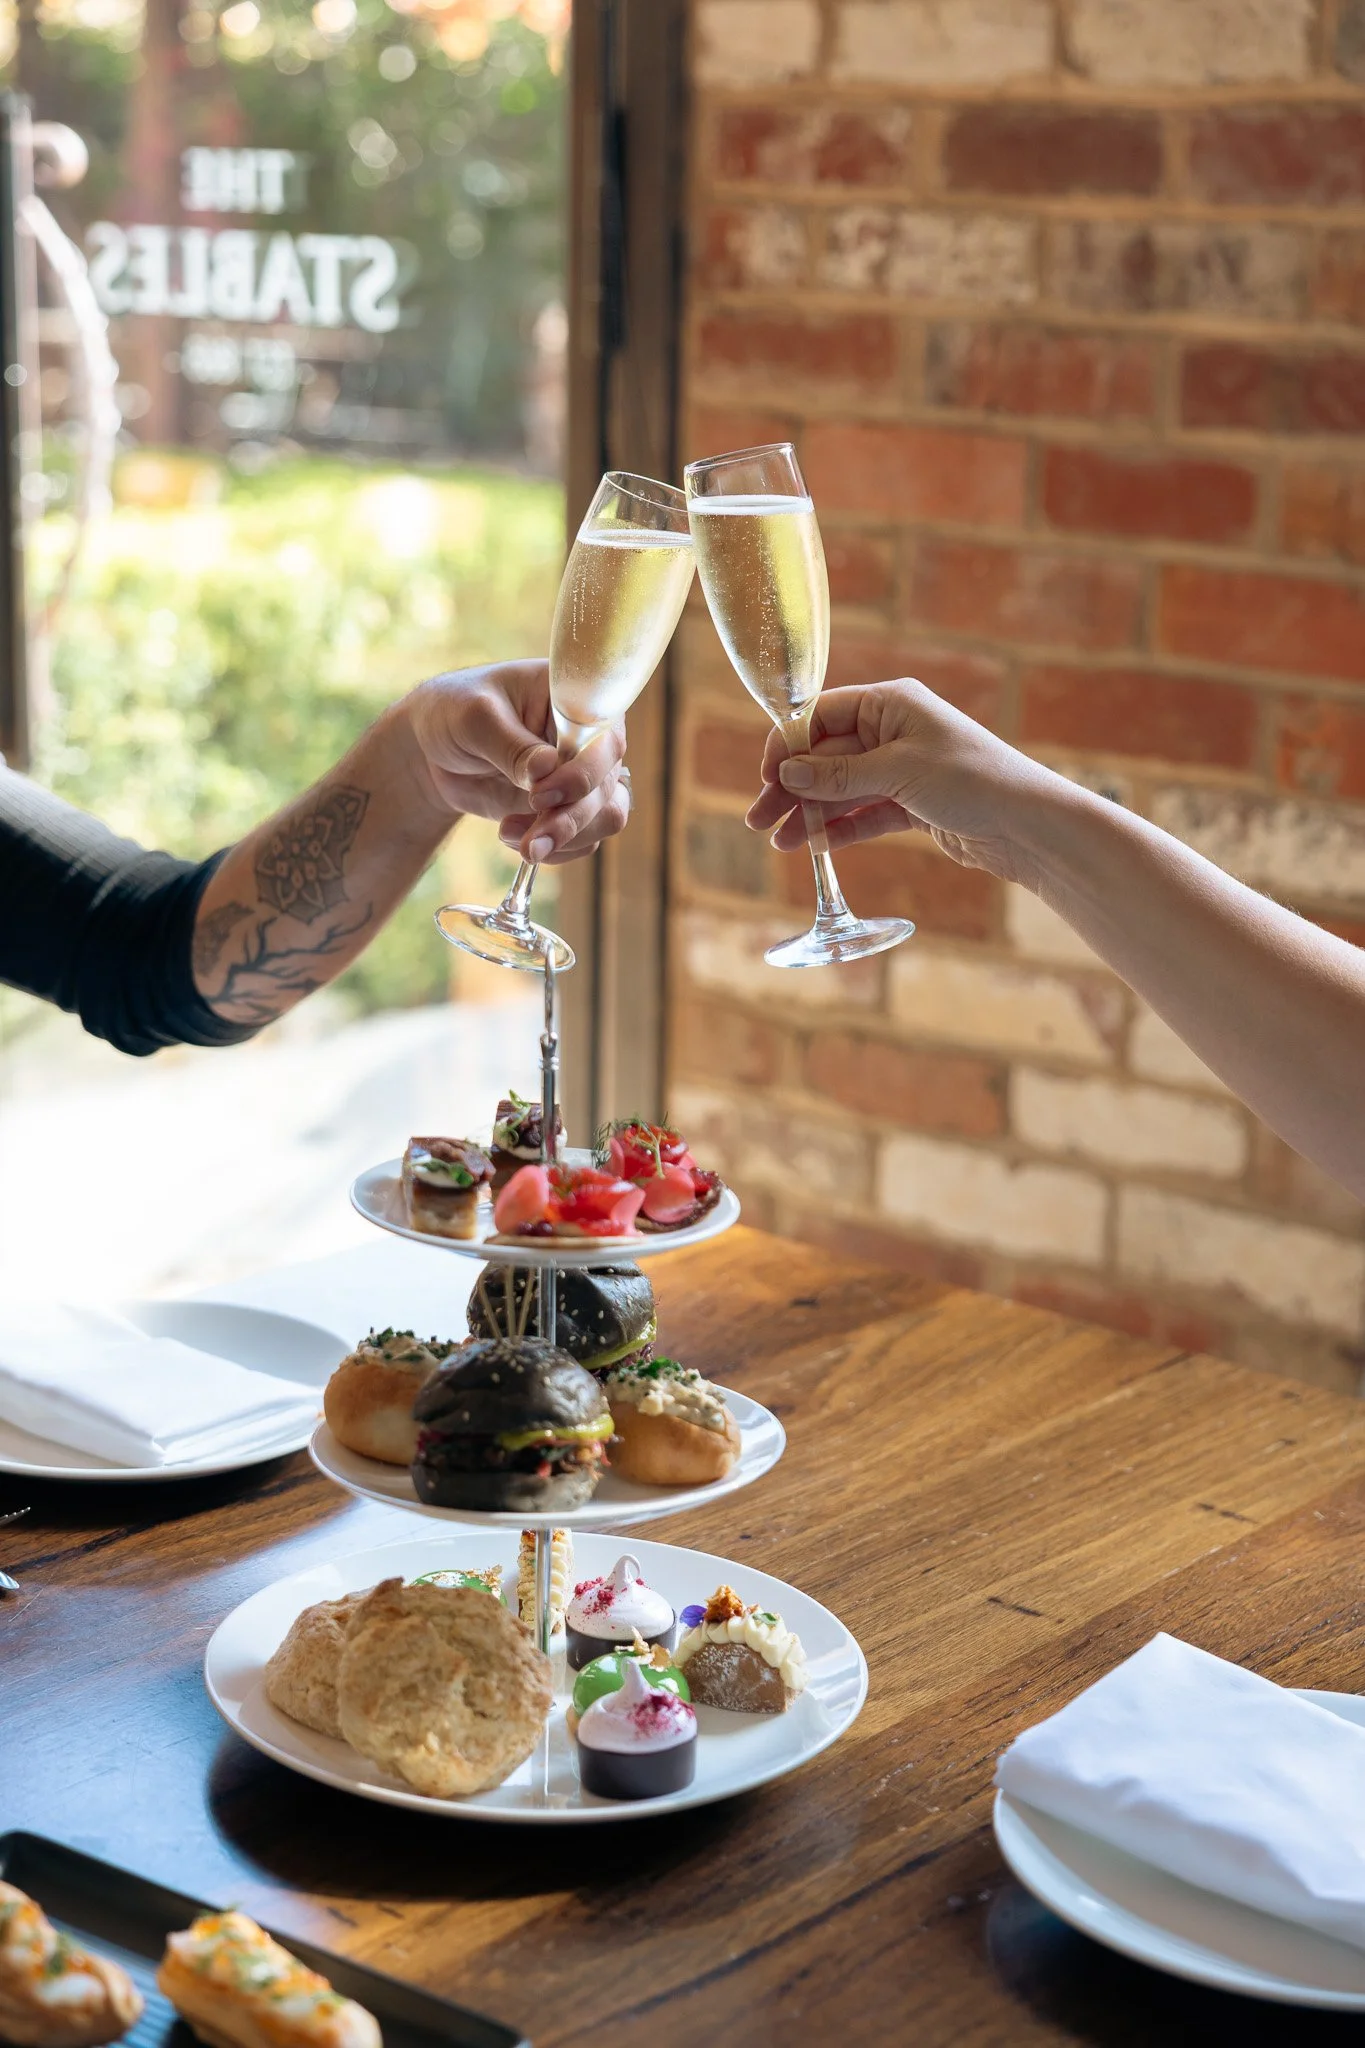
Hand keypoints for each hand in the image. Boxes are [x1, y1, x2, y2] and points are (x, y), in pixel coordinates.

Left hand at [406, 659, 628, 864]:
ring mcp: (580, 775)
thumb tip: (547, 770)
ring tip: (523, 846)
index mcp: (574, 699)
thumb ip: (511, 745)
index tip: (541, 794)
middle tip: (532, 840)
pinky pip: (586, 838)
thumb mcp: (475, 718)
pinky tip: (517, 839)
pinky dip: (557, 849)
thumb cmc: (455, 713)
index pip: (605, 736)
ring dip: (568, 838)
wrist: (434, 751)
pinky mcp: (568, 807)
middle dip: (571, 818)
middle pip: (607, 783)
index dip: (585, 770)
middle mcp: (588, 737)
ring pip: (606, 815)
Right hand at [745, 680, 1059, 887]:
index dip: (788, 746)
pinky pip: (863, 813)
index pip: (821, 715)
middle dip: (791, 787)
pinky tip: (815, 846)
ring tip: (780, 842)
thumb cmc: (971, 781)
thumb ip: (839, 774)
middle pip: (825, 755)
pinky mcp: (911, 804)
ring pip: (841, 789)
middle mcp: (893, 731)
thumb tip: (788, 775)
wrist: (1027, 825)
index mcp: (890, 703)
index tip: (766, 778)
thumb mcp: (899, 771)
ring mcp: (902, 768)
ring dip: (809, 813)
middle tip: (757, 819)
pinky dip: (839, 828)